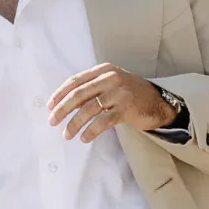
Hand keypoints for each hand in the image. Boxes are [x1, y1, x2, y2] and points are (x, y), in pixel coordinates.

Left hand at [47, 64, 178, 143]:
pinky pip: (103, 121)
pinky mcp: (126, 109)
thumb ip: (93, 87)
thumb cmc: (130, 93)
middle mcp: (110, 78)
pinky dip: (91, 131)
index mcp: (103, 70)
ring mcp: (119, 93)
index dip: (60, 94)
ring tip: (67, 134)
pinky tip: (84, 138)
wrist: (158, 102)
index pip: (75, 81)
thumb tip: (65, 103)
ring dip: (74, 124)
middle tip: (52, 121)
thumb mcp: (112, 82)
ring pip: (89, 110)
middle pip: (79, 94)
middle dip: (62, 109)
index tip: (50, 106)